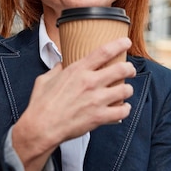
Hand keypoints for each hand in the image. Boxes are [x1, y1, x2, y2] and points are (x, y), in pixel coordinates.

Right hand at [11, 37, 135, 170]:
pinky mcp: (99, 117)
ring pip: (125, 90)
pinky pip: (122, 112)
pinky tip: (123, 108)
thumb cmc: (41, 104)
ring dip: (128, 89)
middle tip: (130, 70)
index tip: (126, 42)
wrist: (40, 127)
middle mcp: (90, 83)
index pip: (104, 52)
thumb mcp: (45, 79)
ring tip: (126, 90)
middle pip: (121, 69)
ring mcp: (97, 100)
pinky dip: (125, 109)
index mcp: (78, 70)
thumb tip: (61, 64)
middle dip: (130, 68)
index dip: (119, 44)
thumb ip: (57, 69)